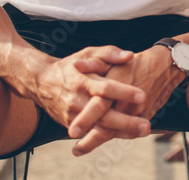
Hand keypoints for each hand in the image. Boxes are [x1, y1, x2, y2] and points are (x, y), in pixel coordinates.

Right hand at [29, 46, 146, 140]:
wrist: (42, 81)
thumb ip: (110, 53)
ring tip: (143, 132)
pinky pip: (93, 132)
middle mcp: (78, 100)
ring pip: (99, 127)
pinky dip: (111, 134)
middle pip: (104, 114)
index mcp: (84, 80)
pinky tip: (130, 134)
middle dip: (126, 122)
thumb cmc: (72, 66)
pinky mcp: (71, 124)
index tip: (143, 95)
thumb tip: (129, 55)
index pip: (106, 88)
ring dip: (122, 132)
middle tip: (146, 125)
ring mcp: (74, 115)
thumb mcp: (89, 53)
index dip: (124, 92)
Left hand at [70, 46, 186, 155]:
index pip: (98, 105)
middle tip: (76, 150)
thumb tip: (76, 65)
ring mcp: (137, 110)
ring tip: (82, 149)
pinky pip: (129, 130)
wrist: (165, 65)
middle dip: (90, 140)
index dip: (85, 119)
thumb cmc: (135, 62)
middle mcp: (126, 101)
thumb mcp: (113, 58)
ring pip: (117, 130)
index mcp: (116, 85)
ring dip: (99, 141)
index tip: (71, 131)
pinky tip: (102, 140)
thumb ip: (94, 64)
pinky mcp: (145, 115)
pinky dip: (115, 136)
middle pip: (107, 125)